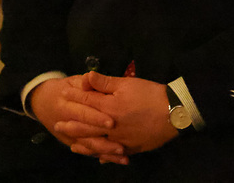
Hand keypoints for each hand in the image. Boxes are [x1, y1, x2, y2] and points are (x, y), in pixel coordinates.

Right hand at [30, 75, 123, 161]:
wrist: (43, 101)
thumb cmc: (64, 88)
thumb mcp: (73, 81)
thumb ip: (84, 83)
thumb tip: (90, 77)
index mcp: (66, 106)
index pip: (83, 114)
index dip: (97, 118)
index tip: (112, 122)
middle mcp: (66, 124)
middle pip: (86, 135)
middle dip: (103, 141)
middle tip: (121, 146)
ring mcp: (68, 136)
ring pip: (88, 146)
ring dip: (105, 151)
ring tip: (122, 154)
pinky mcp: (72, 142)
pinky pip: (88, 151)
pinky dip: (103, 156)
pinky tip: (118, 159)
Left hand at [56, 71, 177, 162]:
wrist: (174, 113)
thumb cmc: (151, 95)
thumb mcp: (129, 84)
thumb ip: (106, 82)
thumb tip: (87, 76)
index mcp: (109, 108)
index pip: (87, 101)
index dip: (74, 96)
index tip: (63, 94)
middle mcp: (110, 127)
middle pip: (87, 126)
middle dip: (72, 124)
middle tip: (58, 125)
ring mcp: (119, 140)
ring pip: (96, 144)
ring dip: (83, 143)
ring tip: (72, 144)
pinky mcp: (131, 148)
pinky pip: (113, 154)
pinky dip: (104, 156)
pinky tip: (98, 157)